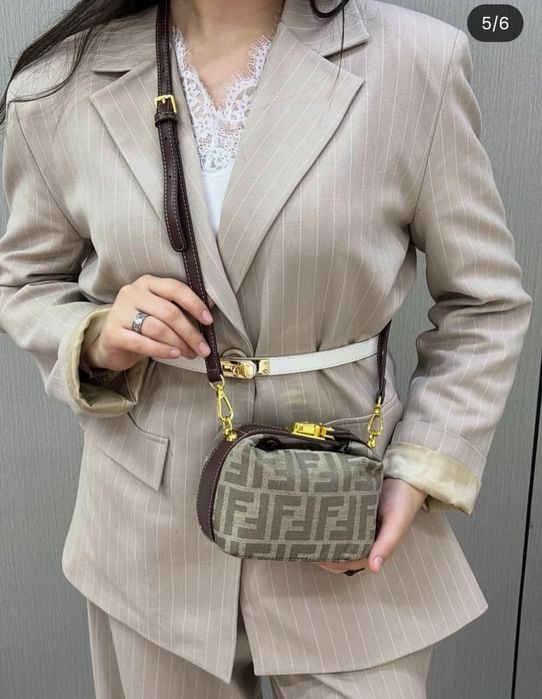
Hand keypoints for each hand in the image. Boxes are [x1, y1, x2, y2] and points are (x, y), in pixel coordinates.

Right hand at [82, 274, 216, 371]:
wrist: (112, 343)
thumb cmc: (142, 325)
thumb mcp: (161, 311)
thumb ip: (183, 306)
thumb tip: (212, 303)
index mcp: (148, 283)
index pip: (175, 288)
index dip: (195, 304)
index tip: (209, 321)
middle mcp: (132, 293)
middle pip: (169, 312)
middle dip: (190, 332)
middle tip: (203, 348)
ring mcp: (120, 312)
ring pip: (157, 328)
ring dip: (179, 343)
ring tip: (190, 353)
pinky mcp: (113, 333)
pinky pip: (142, 342)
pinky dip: (162, 350)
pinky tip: (174, 355)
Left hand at [314, 477, 427, 574]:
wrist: (406, 477)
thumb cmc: (403, 502)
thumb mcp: (396, 524)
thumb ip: (386, 545)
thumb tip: (374, 568)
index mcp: (374, 547)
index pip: (347, 562)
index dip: (330, 563)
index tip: (313, 556)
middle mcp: (364, 538)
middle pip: (339, 551)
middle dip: (322, 551)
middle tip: (303, 541)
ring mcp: (358, 524)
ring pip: (337, 536)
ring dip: (323, 536)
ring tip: (306, 529)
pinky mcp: (354, 510)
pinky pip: (339, 519)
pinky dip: (329, 521)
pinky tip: (316, 514)